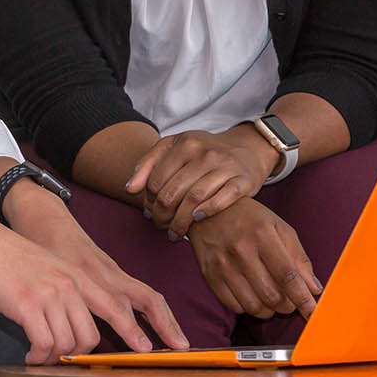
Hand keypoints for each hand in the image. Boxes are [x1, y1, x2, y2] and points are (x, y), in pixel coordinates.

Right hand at [0, 189, 187, 364]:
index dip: (134, 331)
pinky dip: (37, 357)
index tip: (146, 352)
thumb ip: (66, 291)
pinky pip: (43, 345)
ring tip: (39, 357)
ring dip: (53, 359)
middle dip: (77, 356)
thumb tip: (74, 325)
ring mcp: (49, 294)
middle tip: (60, 360)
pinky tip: (28, 356)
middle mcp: (69, 284)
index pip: (117, 306)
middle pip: (91, 336)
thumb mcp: (48, 269)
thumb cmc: (9, 257)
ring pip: (67, 344)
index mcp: (78, 276)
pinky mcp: (27, 304)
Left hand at [126, 127, 273, 237]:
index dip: (148, 201)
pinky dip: (206, 212)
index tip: (149, 212)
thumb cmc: (204, 152)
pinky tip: (196, 220)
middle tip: (160, 226)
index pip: (156, 180)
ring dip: (180, 222)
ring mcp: (225, 166)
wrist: (246, 149)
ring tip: (175, 232)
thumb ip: (148, 164)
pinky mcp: (244, 181)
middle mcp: (205, 153)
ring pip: (194, 199)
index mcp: (184, 144)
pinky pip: (222, 200)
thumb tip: (130, 188)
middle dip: (161, 216)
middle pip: (172, 192)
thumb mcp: (174, 147)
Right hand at [185, 198, 321, 319]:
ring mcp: (223, 264)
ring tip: (272, 299)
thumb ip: (299, 258)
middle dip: (287, 306)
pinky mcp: (209, 275)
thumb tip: (313, 288)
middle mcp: (241, 250)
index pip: (287, 275)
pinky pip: (234, 306)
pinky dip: (249, 308)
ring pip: (254, 306)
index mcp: (262, 235)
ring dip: (269, 310)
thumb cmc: (249, 218)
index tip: (313, 313)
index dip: (303, 298)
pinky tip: (253, 295)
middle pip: (272, 295)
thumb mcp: (279, 227)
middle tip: (290, 300)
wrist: (208, 208)